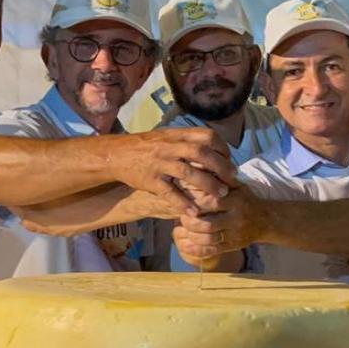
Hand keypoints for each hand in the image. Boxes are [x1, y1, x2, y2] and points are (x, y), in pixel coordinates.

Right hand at [109, 127, 236, 214]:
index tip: (229, 160)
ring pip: (189, 173)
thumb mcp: (167, 136)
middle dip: (221, 168)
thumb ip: (186, 139)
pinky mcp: (150, 180)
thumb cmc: (145, 146)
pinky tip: (194, 212)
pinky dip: (183, 203)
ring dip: (208, 185)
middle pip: (202, 154)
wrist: (116, 154)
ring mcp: (160, 163)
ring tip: (221, 195)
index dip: (222, 148)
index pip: (207, 136)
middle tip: (232, 181)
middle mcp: (169, 147)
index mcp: (176, 135)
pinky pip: (169, 193)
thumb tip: (211, 143)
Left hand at [172, 185, 264, 259]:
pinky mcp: (233, 246)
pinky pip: (212, 251)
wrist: (267, 219)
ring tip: (184, 229)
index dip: (196, 205)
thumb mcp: (237, 186)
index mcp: (236, 201)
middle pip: (208, 224)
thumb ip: (220, 179)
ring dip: (192, 236)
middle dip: (190, 223)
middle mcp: (237, 219)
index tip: (186, 202)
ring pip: (209, 239)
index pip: (212, 203)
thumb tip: (197, 168)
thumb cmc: (246, 199)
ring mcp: (235, 235)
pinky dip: (196, 249)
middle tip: (182, 218)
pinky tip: (186, 244)